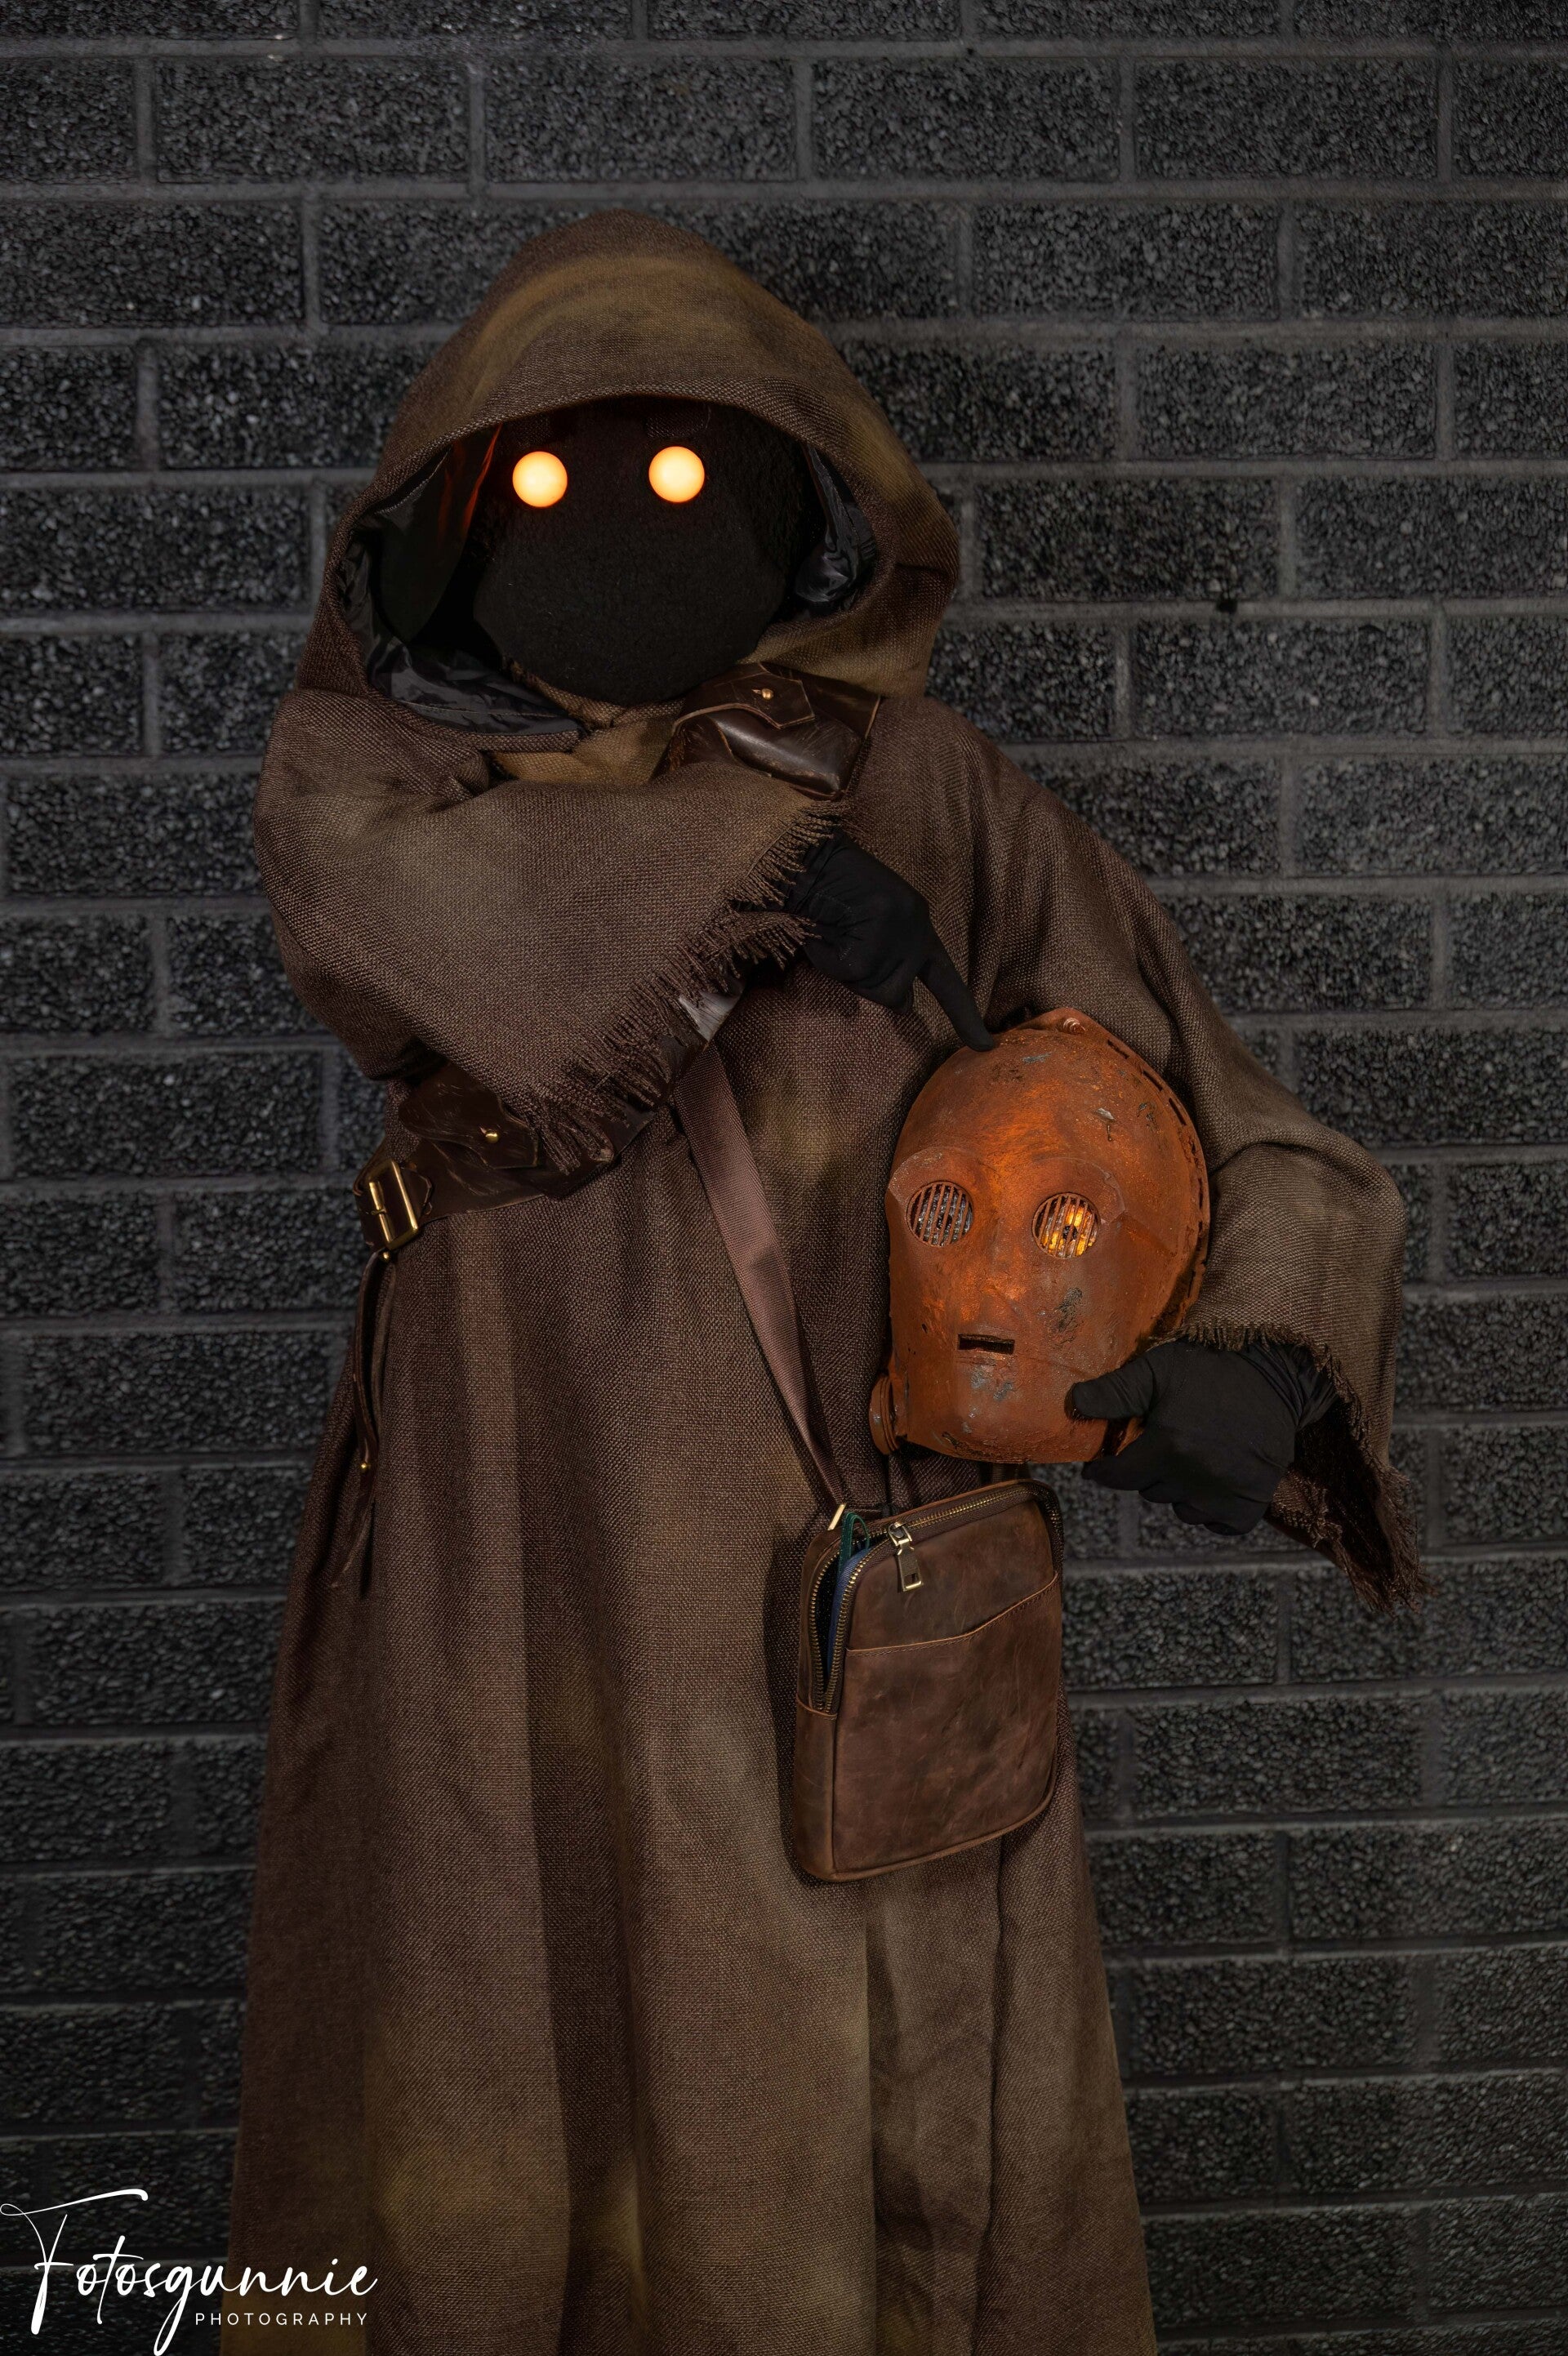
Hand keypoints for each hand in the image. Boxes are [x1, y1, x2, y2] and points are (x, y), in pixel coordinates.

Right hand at [786, 835, 992, 1050]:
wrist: (807, 860)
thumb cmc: (826, 902)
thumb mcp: (863, 940)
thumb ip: (886, 970)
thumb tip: (904, 1005)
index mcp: (918, 929)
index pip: (947, 981)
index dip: (965, 1016)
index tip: (985, 1047)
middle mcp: (919, 927)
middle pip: (894, 996)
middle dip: (861, 984)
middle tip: (839, 951)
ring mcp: (904, 926)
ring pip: (872, 986)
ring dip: (843, 970)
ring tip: (830, 935)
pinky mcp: (883, 924)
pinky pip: (850, 970)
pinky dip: (827, 960)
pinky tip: (822, 934)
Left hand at [1068, 1338, 1313, 1535]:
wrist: (1274, 1371)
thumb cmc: (1209, 1367)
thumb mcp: (1156, 1370)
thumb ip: (1114, 1392)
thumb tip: (1072, 1404)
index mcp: (1168, 1444)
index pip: (1119, 1477)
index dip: (1104, 1472)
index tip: (1099, 1468)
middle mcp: (1197, 1475)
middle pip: (1150, 1492)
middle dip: (1147, 1472)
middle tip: (1160, 1446)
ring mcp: (1227, 1491)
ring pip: (1182, 1510)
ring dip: (1178, 1492)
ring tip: (1188, 1460)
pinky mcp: (1254, 1499)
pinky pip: (1220, 1524)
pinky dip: (1211, 1511)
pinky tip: (1211, 1485)